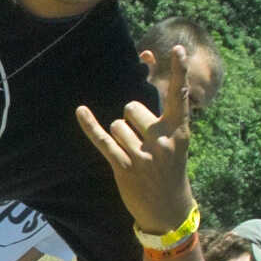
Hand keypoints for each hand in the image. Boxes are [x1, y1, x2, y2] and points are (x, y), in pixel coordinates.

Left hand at [76, 44, 196, 235]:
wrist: (169, 210)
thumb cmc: (170, 168)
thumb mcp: (174, 141)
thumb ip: (164, 112)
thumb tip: (150, 70)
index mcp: (179, 131)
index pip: (179, 96)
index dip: (179, 72)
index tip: (179, 50)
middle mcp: (163, 140)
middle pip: (132, 108)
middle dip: (131, 120)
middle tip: (143, 142)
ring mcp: (144, 155)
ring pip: (117, 124)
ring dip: (120, 136)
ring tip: (135, 155)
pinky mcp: (124, 167)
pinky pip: (103, 140)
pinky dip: (90, 126)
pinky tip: (81, 111)